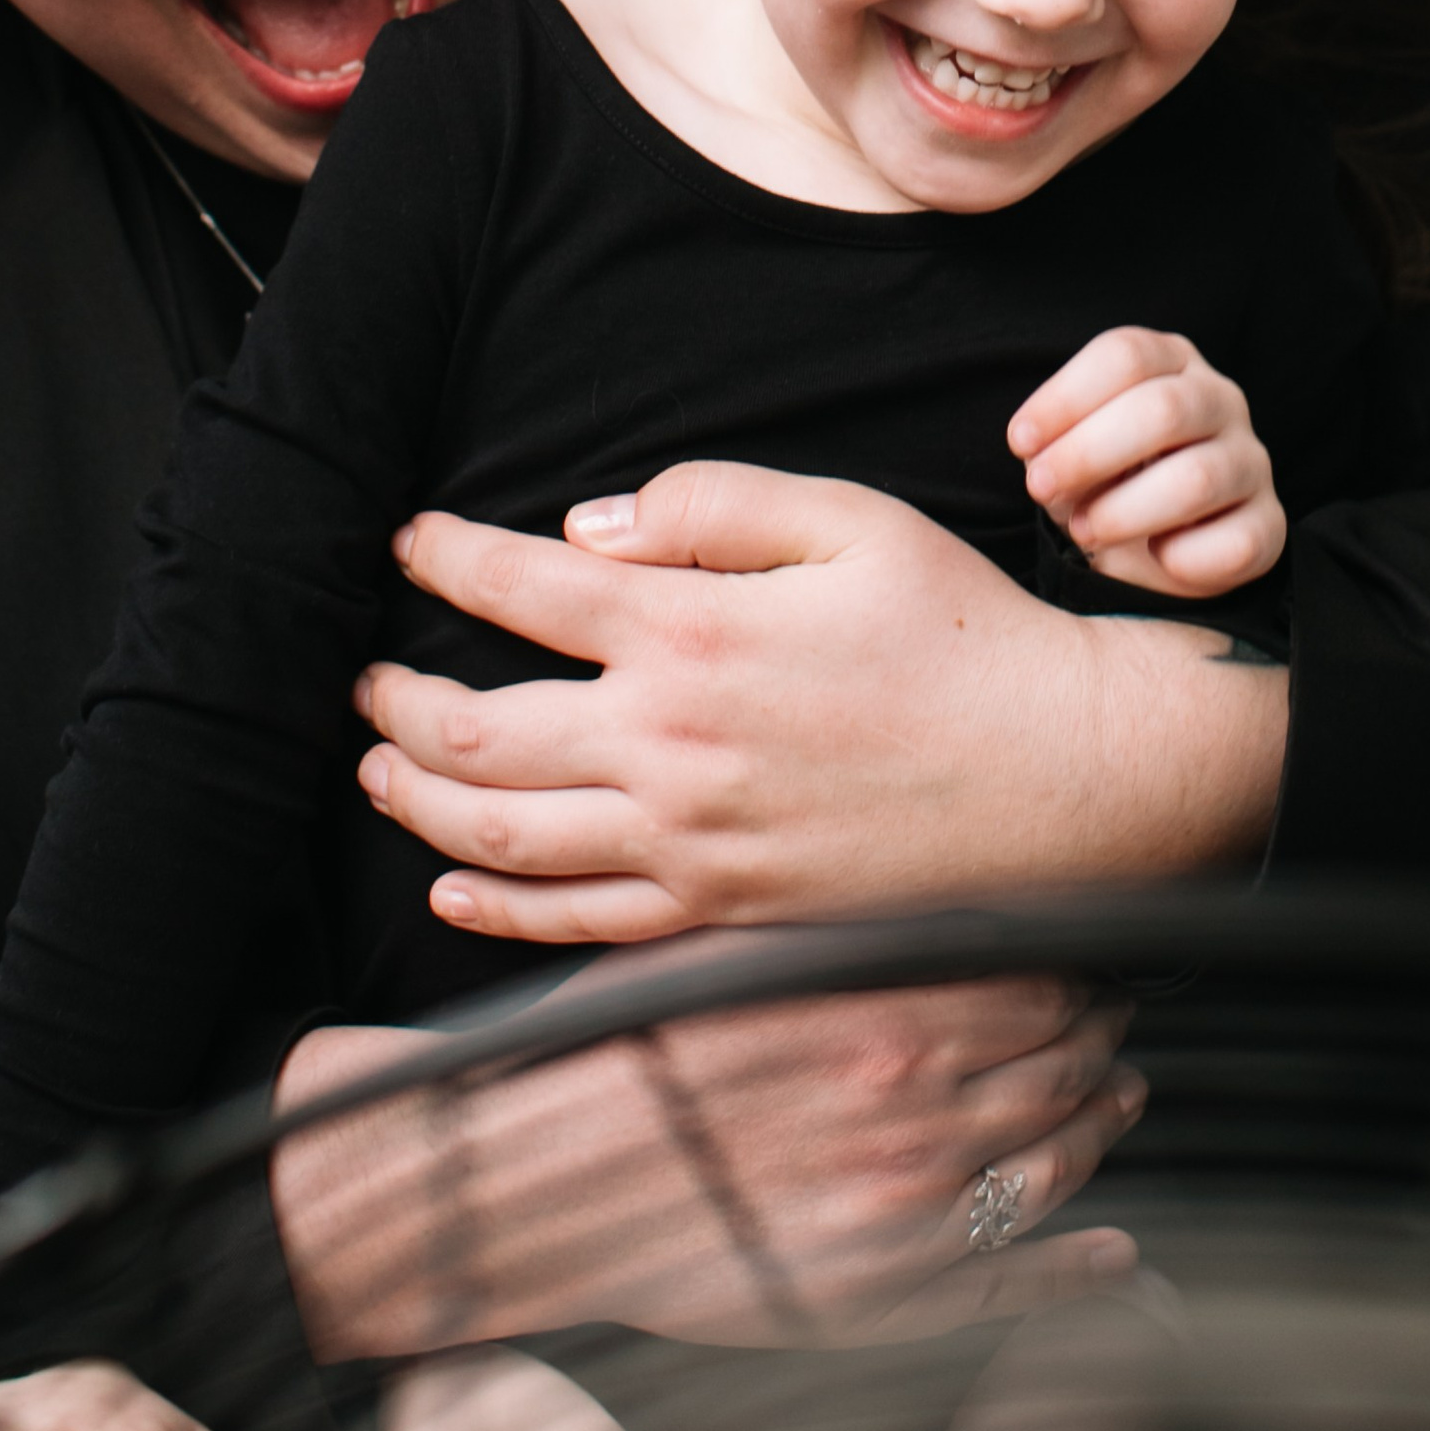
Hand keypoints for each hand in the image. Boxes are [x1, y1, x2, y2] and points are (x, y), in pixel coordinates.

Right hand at [272, 969, 1143, 1360]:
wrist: (558, 1178)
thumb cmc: (632, 1058)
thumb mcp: (740, 948)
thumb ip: (843, 933)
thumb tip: (939, 913)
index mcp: (888, 1014)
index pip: (1036, 988)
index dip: (1077, 980)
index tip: (1089, 973)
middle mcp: (918, 1107)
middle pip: (1060, 1069)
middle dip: (1099, 1047)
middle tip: (1117, 1035)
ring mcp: (911, 1207)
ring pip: (1053, 1162)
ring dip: (1097, 1131)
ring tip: (1112, 1108)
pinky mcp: (889, 1293)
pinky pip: (1016, 1277)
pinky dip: (1083, 1267)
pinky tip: (1113, 1256)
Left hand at [351, 466, 1284, 944]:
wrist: (1065, 773)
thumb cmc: (965, 632)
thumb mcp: (853, 519)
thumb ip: (714, 505)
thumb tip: (588, 526)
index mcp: (698, 632)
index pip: (524, 589)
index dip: (448, 558)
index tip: (411, 540)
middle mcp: (673, 748)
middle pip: (476, 732)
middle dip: (398, 697)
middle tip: (364, 671)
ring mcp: (691, 848)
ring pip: (500, 838)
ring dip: (416, 800)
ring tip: (378, 763)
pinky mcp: (721, 918)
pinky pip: (575, 926)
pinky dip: (494, 908)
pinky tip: (452, 885)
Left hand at [1009, 326, 1285, 597]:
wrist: (1155, 548)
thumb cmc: (1106, 481)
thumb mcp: (1070, 448)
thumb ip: (1053, 440)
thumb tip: (1034, 448)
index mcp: (1172, 361)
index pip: (1126, 355)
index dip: (1065, 397)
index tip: (1020, 442)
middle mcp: (1221, 399)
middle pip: (1162, 409)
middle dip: (1087, 453)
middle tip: (1039, 488)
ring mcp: (1252, 460)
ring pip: (1196, 478)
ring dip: (1124, 511)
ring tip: (1084, 531)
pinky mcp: (1270, 523)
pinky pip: (1236, 543)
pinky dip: (1184, 559)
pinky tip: (1157, 557)